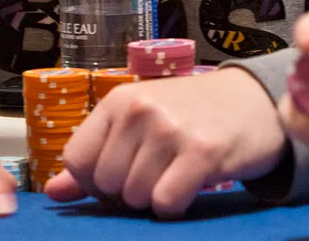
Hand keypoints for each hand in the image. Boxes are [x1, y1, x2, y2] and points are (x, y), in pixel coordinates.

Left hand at [45, 67, 286, 218]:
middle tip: (156, 177)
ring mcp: (170, 130)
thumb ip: (94, 158)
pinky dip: (176, 207)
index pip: (76, 160)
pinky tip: (190, 186)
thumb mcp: (138, 125)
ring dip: (154, 199)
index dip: (93, 183)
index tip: (120, 178)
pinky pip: (166, 204)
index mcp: (118, 101)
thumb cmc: (190, 114)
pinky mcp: (201, 153)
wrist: (254, 100)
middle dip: (127, 194)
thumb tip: (53, 194)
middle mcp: (140, 111)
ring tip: (175, 176)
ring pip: (135, 197)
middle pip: (105, 185)